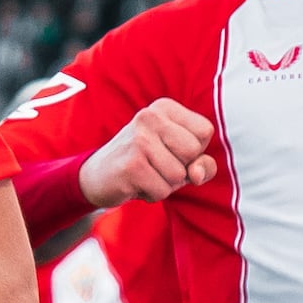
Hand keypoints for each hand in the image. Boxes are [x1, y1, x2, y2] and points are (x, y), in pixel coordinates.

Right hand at [89, 99, 219, 203]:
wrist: (97, 176)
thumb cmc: (147, 165)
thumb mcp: (179, 158)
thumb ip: (203, 164)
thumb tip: (196, 174)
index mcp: (164, 108)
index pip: (204, 130)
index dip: (194, 150)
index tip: (169, 149)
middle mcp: (149, 117)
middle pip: (193, 151)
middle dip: (181, 167)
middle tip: (156, 164)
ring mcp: (139, 140)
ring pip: (179, 175)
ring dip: (166, 184)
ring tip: (146, 174)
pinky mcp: (131, 166)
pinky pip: (162, 190)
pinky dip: (153, 194)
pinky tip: (137, 184)